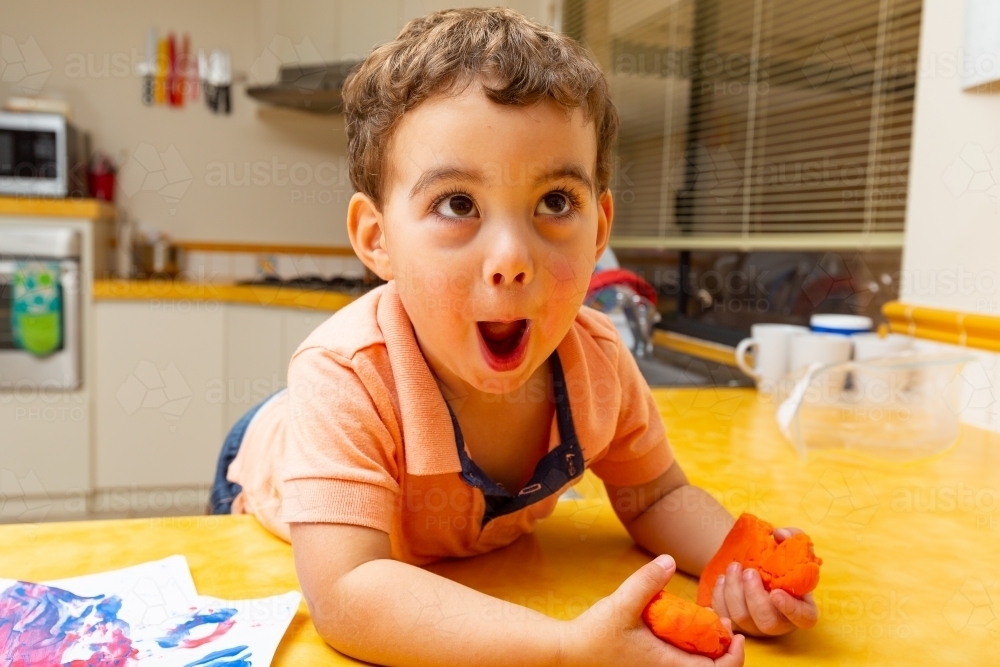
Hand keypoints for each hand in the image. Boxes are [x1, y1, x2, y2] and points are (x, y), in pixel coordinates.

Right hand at [560, 555, 744, 666]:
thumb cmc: (594, 634)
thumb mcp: (621, 604)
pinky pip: (678, 663)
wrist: (569, 652)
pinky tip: (681, 628)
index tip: (735, 634)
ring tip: (705, 623)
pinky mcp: (648, 666)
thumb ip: (646, 582)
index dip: (733, 657)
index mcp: (666, 666)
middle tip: (723, 625)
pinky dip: (689, 649)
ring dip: (706, 650)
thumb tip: (668, 560)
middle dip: (723, 651)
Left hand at [710, 527, 819, 636]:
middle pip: (767, 622)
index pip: (803, 617)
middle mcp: (780, 623)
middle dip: (753, 596)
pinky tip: (722, 579)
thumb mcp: (793, 546)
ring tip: (732, 568)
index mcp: (802, 609)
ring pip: (741, 618)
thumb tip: (779, 534)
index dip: (790, 609)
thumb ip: (793, 537)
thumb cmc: (780, 560)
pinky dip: (719, 597)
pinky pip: (724, 615)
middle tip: (748, 572)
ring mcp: (756, 626)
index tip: (776, 593)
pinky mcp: (735, 622)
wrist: (756, 566)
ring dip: (733, 592)